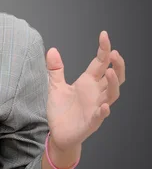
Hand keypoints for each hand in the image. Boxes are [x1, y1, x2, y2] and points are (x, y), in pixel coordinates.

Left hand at [45, 30, 125, 151]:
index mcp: (88, 83)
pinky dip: (104, 111)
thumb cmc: (61, 110)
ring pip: (112, 94)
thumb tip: (52, 50)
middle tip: (114, 52)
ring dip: (112, 83)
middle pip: (113, 77)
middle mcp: (96, 93)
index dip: (104, 50)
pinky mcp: (92, 121)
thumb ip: (55, 69)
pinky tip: (105, 106)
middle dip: (116, 65)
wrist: (59, 133)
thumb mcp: (55, 86)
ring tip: (110, 71)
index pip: (100, 63)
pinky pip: (101, 116)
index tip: (104, 35)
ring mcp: (96, 107)